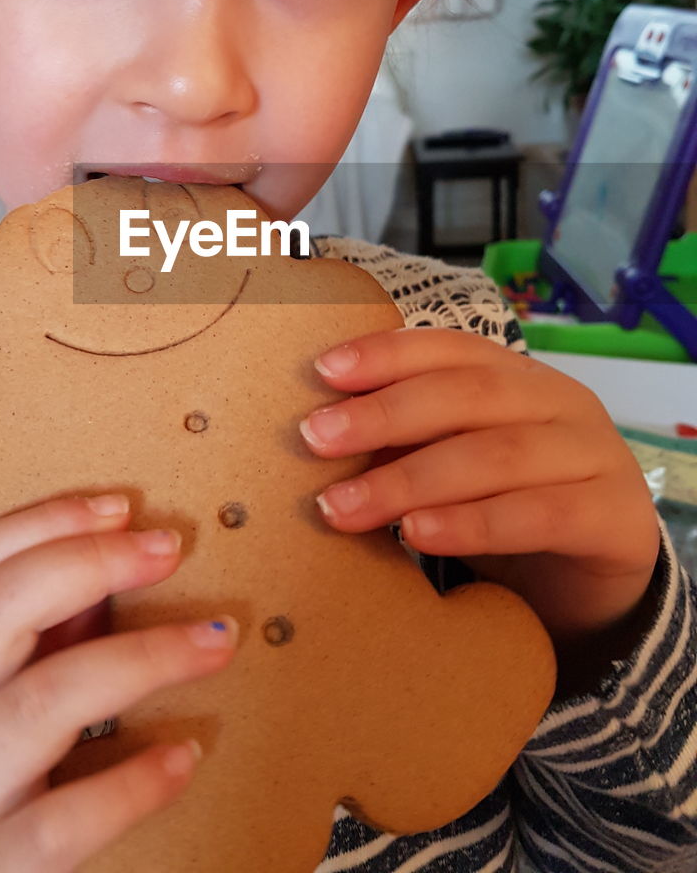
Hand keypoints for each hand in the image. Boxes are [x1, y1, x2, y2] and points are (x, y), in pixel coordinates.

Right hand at [0, 495, 237, 871]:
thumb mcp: (1, 693)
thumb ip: (50, 629)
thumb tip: (131, 550)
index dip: (48, 521)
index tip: (124, 504)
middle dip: (87, 564)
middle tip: (169, 548)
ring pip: (38, 704)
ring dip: (138, 660)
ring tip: (215, 642)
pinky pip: (63, 821)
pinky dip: (132, 782)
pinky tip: (184, 757)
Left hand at [300, 329, 660, 653]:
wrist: (599, 580)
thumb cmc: (510, 508)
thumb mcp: (459, 467)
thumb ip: (408, 445)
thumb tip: (320, 435)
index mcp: (519, 376)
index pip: (451, 349)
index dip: (387, 354)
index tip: (323, 371)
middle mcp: (560, 402)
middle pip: (468, 394)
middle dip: (384, 415)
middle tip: (316, 439)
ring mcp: (594, 455)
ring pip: (496, 455)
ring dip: (410, 480)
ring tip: (344, 506)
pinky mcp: (613, 517)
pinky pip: (538, 515)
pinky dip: (472, 524)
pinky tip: (419, 534)